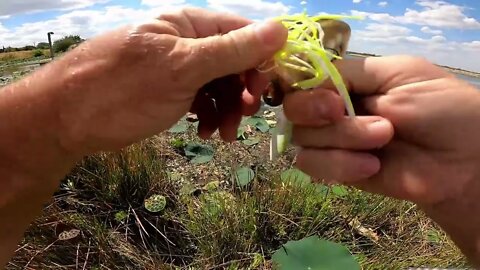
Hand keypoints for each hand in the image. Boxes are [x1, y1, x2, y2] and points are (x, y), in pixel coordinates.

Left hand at [42, 7, 286, 155]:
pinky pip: (202, 99)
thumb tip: (281, 30)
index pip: (241, 31)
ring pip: (219, 84)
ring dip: (229, 109)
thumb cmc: (123, 88)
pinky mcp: (169, 91)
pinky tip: (206, 131)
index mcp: (188, 23)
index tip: (269, 90)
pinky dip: (210, 115)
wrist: (66, 121)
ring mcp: (176, 68)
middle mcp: (185, 41)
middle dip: (243, 89)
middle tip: (247, 115)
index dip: (262, 58)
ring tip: (225, 133)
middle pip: (233, 61)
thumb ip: (232, 50)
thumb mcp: (183, 67)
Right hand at [284, 55, 479, 205]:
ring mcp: (336, 142)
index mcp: (348, 83)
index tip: (329, 97)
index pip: (303, 80)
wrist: (464, 161)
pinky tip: (372, 165)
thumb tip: (308, 79)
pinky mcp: (339, 171)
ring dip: (342, 138)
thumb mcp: (398, 73)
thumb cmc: (440, 108)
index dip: (304, 88)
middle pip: (294, 110)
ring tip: (382, 140)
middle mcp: (336, 110)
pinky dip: (340, 165)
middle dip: (316, 111)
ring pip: (303, 139)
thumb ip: (350, 73)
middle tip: (343, 113)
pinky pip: (314, 165)